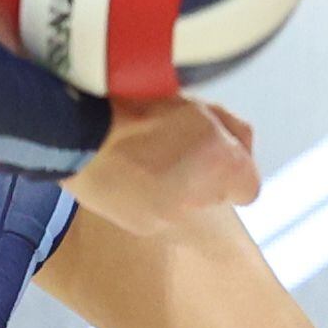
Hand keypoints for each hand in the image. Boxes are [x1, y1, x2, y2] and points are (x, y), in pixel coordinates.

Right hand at [70, 97, 259, 235]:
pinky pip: (156, 213)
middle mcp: (202, 199)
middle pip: (216, 196)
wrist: (78, 133)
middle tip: (176, 148)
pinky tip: (129, 173)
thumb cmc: (134, 105)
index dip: (235, 170)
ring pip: (186, 206)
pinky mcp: (141, 226)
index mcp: (223, 164)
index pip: (250, 188)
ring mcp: (171, 218)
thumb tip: (241, 144)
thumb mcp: (193, 100)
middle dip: (203, 176)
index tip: (218, 154)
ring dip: (175, 188)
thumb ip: (229, 127)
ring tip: (146, 159)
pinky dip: (148, 198)